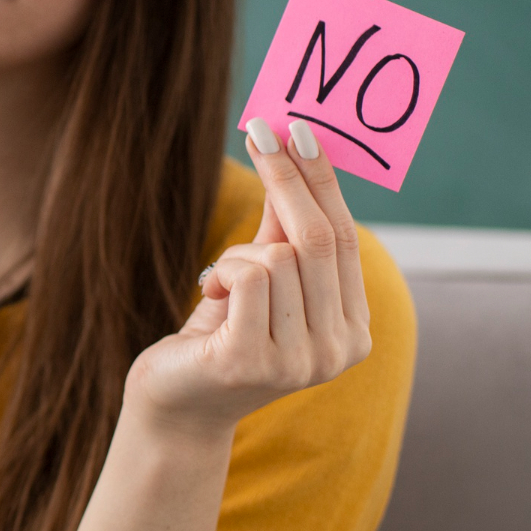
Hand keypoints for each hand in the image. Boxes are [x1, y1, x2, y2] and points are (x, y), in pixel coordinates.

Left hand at [124, 117, 372, 439]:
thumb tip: (296, 150)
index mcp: (353, 330)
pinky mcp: (252, 362)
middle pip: (316, 238)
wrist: (177, 402)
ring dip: (238, 255)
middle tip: (260, 130)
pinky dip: (223, 272)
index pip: (343, 237)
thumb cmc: (222, 332)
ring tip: (222, 284)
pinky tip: (212, 294)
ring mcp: (300, 362)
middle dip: (286, 176)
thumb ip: (286, 229)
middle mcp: (338, 351)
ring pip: (276, 256)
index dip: (321, 178)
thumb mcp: (263, 277)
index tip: (300, 128)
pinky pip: (247, 276)